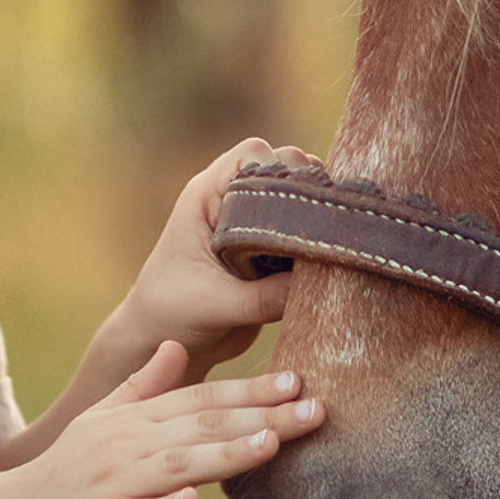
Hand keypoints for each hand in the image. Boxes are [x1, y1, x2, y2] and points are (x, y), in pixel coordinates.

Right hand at [0, 343, 323, 498]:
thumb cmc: (63, 475)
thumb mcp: (101, 421)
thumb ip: (142, 386)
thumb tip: (177, 347)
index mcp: (133, 421)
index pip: (202, 399)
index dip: (251, 390)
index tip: (299, 380)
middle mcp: (128, 446)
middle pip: (202, 426)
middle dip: (262, 415)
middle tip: (317, 407)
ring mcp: (115, 485)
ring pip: (176, 465)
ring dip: (224, 453)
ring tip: (271, 443)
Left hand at [113, 137, 323, 378]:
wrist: (166, 343)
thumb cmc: (171, 314)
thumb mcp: (213, 305)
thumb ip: (260, 297)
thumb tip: (315, 282)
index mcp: (207, 197)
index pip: (251, 154)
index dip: (279, 165)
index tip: (299, 196)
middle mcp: (233, 204)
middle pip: (286, 169)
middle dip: (308, 190)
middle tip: (323, 224)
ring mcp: (255, 227)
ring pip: (301, 202)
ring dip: (318, 219)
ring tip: (333, 245)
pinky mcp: (272, 254)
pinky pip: (304, 238)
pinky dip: (320, 247)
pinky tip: (333, 264)